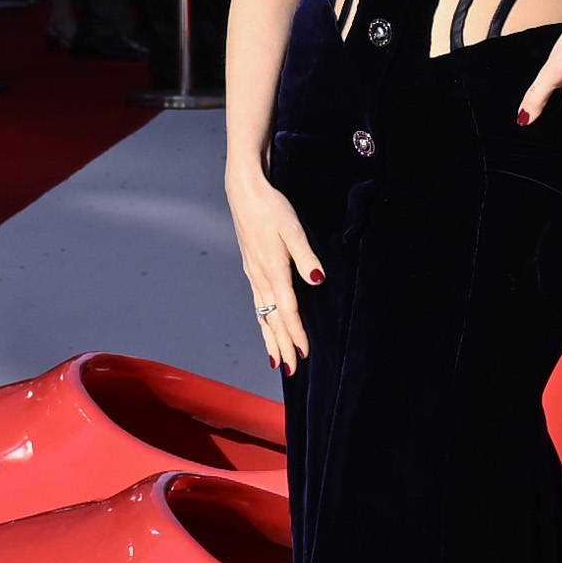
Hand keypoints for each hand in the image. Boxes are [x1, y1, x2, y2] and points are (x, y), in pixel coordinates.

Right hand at [228, 163, 322, 373]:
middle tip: (290, 370)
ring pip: (262, 314)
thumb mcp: (293, 229)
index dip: (296, 333)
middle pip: (271, 319)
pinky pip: (258, 303)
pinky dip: (263, 321)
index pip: (287, 310)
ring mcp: (253, 274)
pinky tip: (266, 327)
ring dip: (270, 338)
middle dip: (281, 345)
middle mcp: (260, 277)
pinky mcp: (251, 269)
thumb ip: (306, 256)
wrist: (244, 192)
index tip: (303, 354)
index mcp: (272, 269)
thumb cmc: (270, 207)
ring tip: (276, 359)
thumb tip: (318, 280)